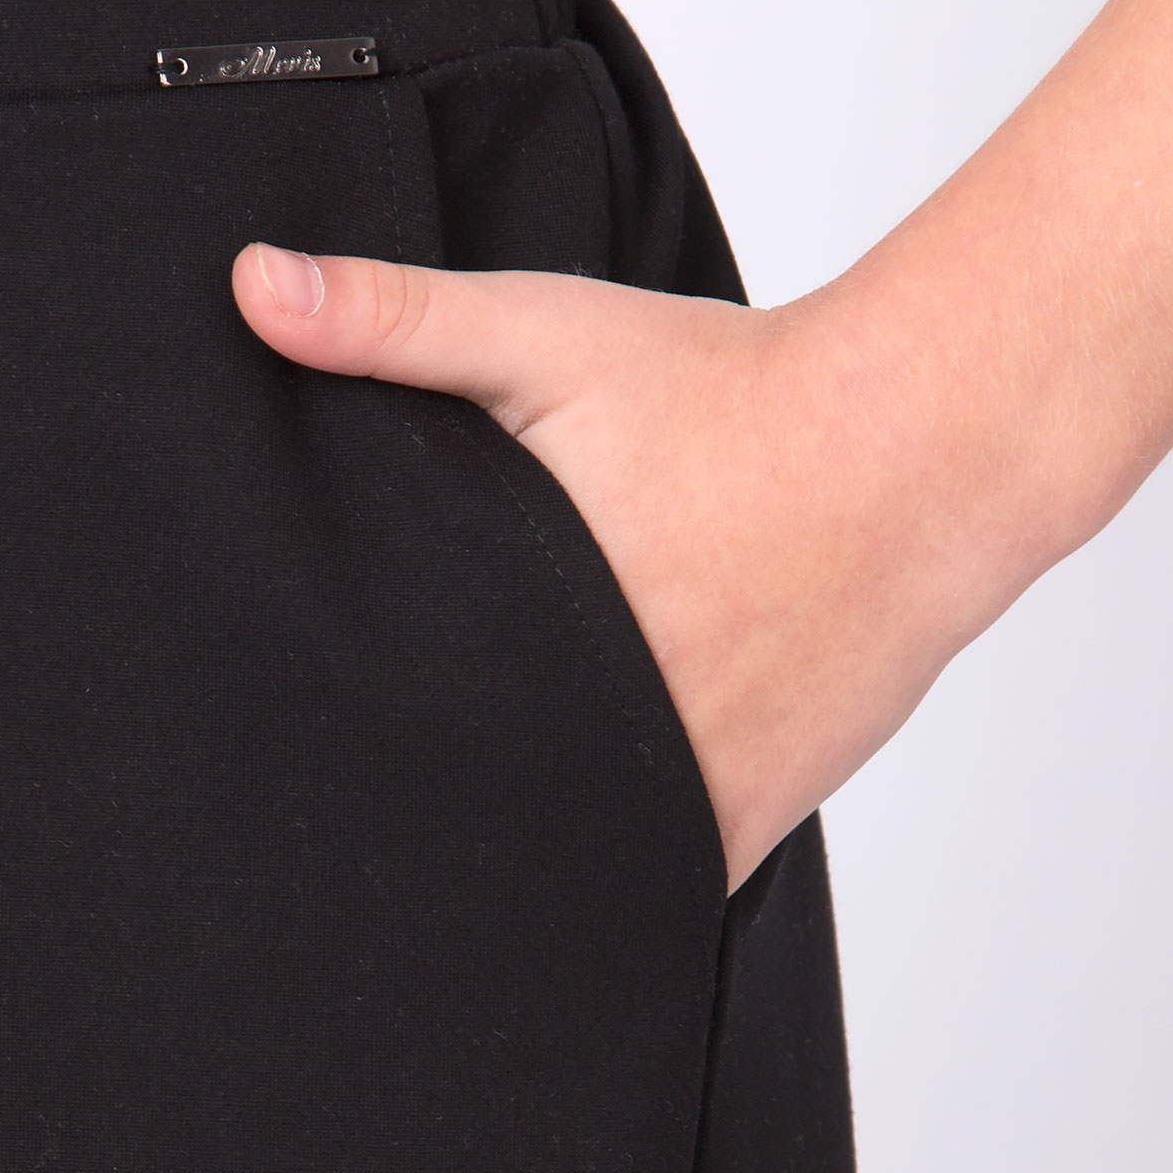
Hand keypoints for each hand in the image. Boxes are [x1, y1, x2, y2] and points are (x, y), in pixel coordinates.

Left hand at [231, 245, 990, 891]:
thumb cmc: (734, 389)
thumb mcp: (548, 333)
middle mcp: (598, 730)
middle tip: (359, 815)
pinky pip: (648, 886)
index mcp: (522, 626)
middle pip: (470, 814)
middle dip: (421, 811)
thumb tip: (249, 286)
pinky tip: (564, 862)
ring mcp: (677, 797)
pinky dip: (608, 877)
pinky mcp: (742, 824)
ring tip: (458, 847)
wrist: (923, 445)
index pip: (389, 733)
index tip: (299, 754)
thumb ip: (393, 320)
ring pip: (559, 870)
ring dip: (513, 858)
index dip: (342, 752)